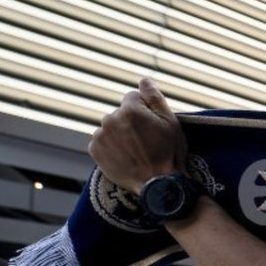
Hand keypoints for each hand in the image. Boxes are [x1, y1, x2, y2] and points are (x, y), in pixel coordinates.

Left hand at [88, 78, 186, 194]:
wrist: (158, 186)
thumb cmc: (169, 153)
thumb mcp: (171, 122)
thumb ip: (154, 97)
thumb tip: (143, 80)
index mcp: (129, 109)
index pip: (133, 97)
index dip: (146, 110)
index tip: (153, 126)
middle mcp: (110, 119)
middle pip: (121, 113)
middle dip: (131, 122)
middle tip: (146, 142)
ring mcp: (100, 136)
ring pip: (111, 127)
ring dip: (120, 134)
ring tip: (136, 151)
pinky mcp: (94, 151)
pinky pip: (102, 141)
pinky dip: (112, 147)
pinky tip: (125, 157)